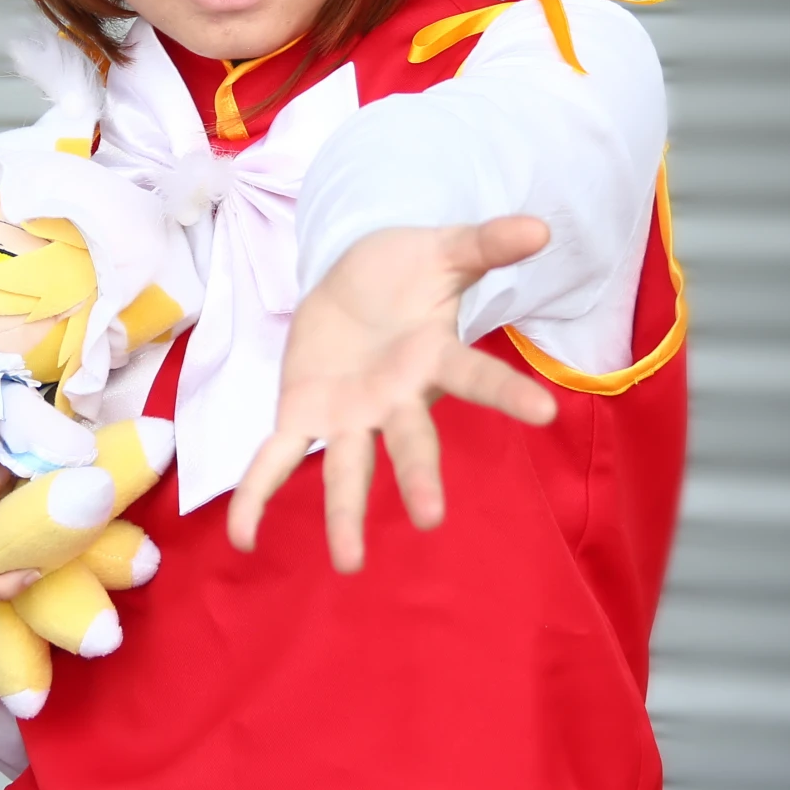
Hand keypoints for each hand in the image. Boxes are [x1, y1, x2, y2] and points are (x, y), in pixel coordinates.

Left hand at [227, 217, 559, 571]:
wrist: (353, 280)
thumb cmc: (405, 273)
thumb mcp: (442, 250)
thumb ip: (484, 243)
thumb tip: (541, 227)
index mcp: (433, 358)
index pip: (476, 376)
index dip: (509, 393)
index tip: (546, 412)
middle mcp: (395, 400)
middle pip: (411, 441)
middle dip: (417, 477)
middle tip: (431, 518)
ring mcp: (349, 415)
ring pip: (349, 467)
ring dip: (346, 512)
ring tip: (349, 563)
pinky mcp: (303, 415)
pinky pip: (277, 460)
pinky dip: (258, 497)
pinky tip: (243, 539)